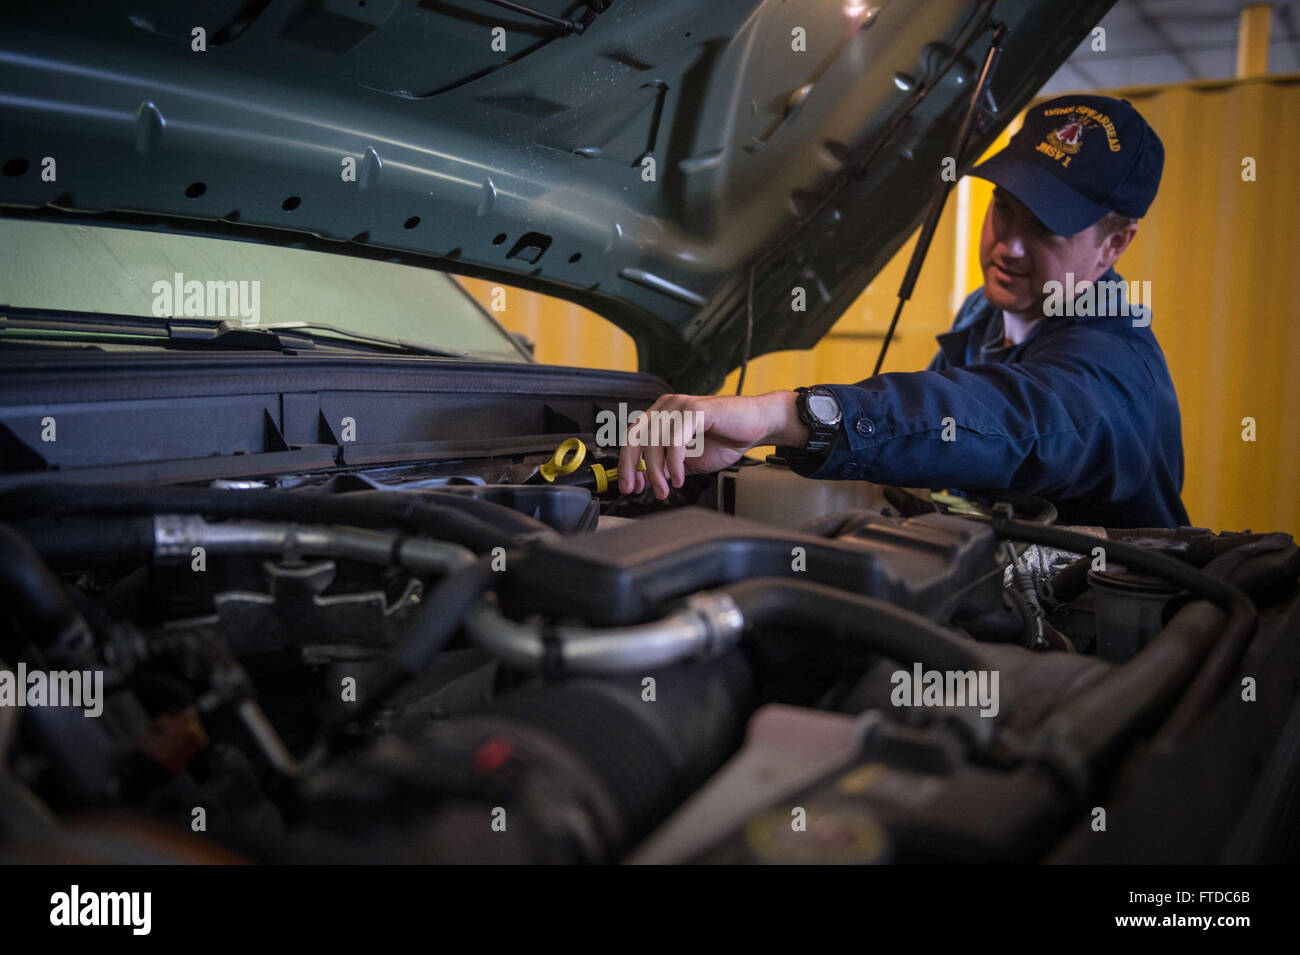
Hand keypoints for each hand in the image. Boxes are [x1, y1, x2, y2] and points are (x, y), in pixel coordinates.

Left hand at [617, 390, 809, 498]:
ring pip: (654, 442)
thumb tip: (645, 479)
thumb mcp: (688, 459)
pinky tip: (678, 478)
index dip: (628, 463)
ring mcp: (679, 405)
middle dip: (632, 467)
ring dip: (657, 472)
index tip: (631, 485)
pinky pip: (675, 440)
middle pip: (637, 437)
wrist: (757, 425)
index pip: (633, 437)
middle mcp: (666, 406)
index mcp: (661, 414)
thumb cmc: (725, 439)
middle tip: (637, 489)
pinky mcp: (695, 410)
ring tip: (665, 490)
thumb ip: (666, 466)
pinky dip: (674, 463)